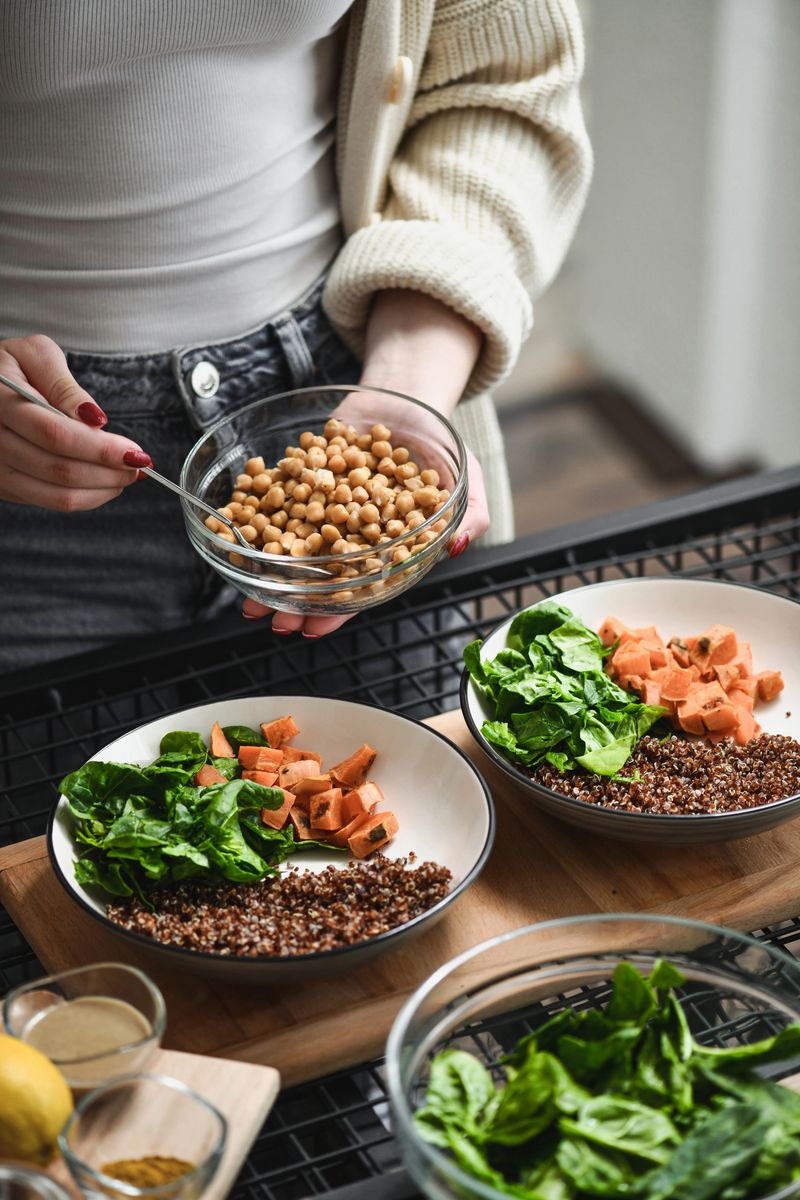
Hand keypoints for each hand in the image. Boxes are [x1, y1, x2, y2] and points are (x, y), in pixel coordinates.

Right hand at [0, 335, 151, 510]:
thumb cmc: (13, 366)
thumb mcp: (36, 356)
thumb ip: (64, 386)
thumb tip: (95, 419)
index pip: (55, 435)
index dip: (99, 448)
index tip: (134, 451)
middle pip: (60, 470)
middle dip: (109, 471)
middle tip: (140, 464)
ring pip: (59, 495)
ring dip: (103, 489)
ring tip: (128, 475)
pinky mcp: (6, 487)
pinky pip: (52, 502)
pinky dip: (88, 497)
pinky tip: (106, 481)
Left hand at [243, 290, 487, 635]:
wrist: (407, 396)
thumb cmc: (440, 444)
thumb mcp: (467, 479)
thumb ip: (470, 515)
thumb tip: (453, 548)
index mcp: (387, 548)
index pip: (359, 588)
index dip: (337, 610)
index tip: (313, 629)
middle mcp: (350, 534)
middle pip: (318, 575)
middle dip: (295, 601)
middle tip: (272, 620)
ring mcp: (323, 506)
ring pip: (292, 545)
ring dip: (269, 571)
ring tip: (247, 595)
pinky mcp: (304, 477)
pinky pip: (277, 498)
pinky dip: (257, 515)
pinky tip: (238, 532)